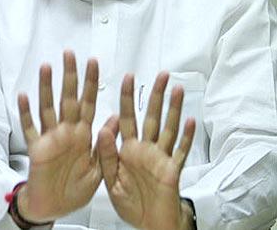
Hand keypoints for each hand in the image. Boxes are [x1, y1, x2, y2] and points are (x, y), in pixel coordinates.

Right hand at [17, 51, 101, 222]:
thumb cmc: (75, 189)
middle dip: (70, 76)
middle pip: (68, 97)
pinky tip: (24, 97)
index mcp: (84, 135)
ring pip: (48, 107)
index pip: (89, 102)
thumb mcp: (99, 168)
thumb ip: (106, 143)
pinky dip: (26, 113)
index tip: (94, 63)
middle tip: (70, 55)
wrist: (54, 208)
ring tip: (47, 68)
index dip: (91, 82)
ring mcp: (51, 138)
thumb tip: (117, 117)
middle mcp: (67, 131)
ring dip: (47, 87)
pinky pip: (30, 128)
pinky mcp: (36, 149)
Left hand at [98, 72, 195, 229]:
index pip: (127, 117)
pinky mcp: (172, 170)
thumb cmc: (131, 204)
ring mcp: (160, 158)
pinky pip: (181, 151)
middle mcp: (145, 149)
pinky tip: (190, 122)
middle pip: (152, 116)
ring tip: (177, 91)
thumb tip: (102, 129)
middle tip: (161, 76)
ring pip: (168, 128)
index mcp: (128, 150)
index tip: (128, 79)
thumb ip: (106, 155)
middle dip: (156, 95)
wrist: (149, 225)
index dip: (127, 98)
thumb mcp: (111, 180)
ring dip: (173, 109)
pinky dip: (186, 138)